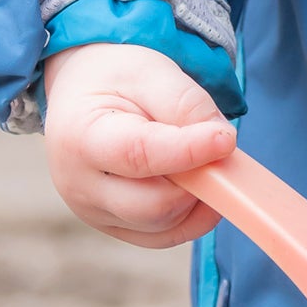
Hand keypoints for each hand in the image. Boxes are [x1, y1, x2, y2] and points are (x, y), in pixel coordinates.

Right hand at [41, 41, 234, 249]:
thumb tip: (222, 143)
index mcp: (80, 137)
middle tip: (221, 148)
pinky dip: (192, 216)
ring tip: (204, 159)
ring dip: (198, 197)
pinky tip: (202, 186)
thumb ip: (185, 103)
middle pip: (153, 205)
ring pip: (163, 225)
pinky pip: (163, 236)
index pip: (139, 155)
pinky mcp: (113, 227)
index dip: (188, 151)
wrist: (82, 94)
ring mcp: (93, 213)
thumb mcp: (148, 70)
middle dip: (199, 180)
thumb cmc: (115, 78)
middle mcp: (79, 185)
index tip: (226, 139)